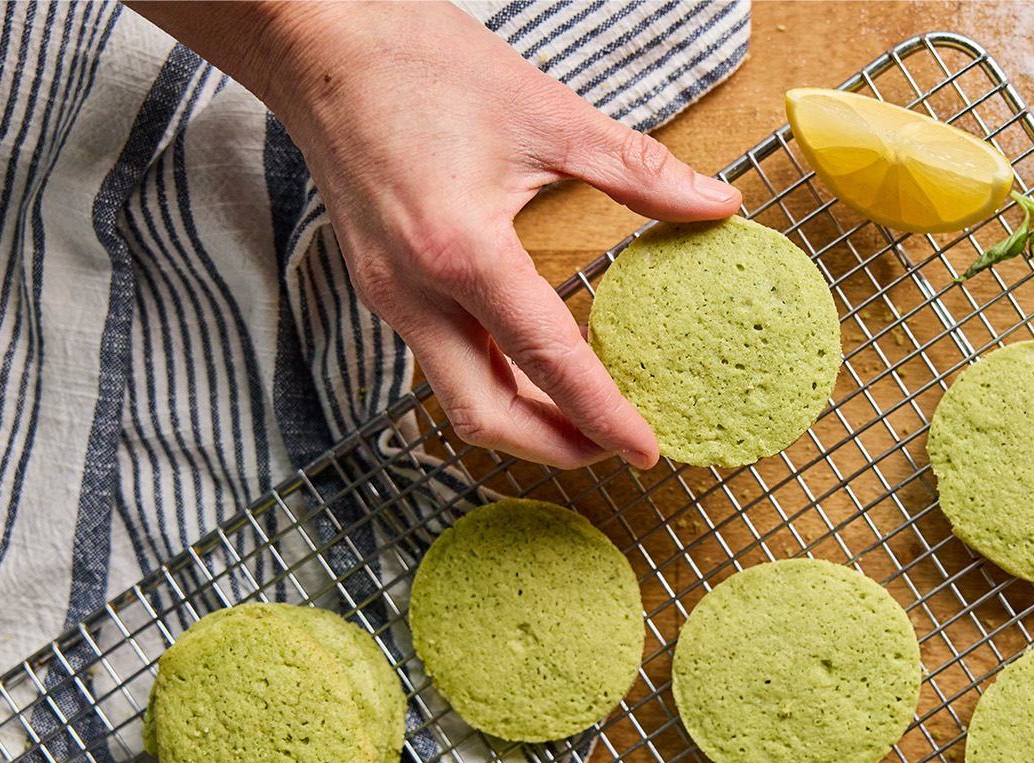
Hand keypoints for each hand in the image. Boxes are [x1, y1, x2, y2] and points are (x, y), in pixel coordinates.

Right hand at [128, 1, 741, 468]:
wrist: (316, 39)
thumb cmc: (420, 63)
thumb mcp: (548, 114)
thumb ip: (639, 172)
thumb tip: (717, 203)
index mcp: (461, 250)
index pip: (547, 360)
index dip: (603, 415)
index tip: (647, 451)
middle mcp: (413, 290)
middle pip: (486, 414)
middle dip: (555, 447)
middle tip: (618, 450)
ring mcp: (388, 293)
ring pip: (457, 394)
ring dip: (523, 419)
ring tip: (586, 420)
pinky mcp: (379, 284)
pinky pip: (439, 359)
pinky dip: (493, 380)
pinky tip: (534, 369)